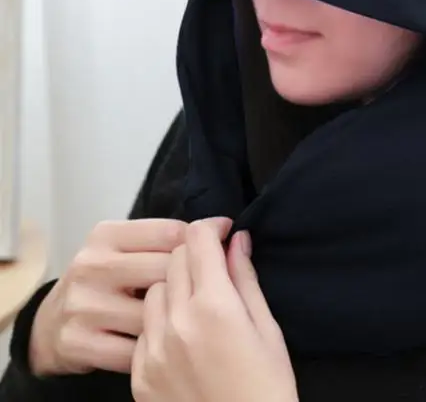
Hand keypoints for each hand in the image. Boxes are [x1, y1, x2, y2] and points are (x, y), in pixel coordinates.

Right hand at [28, 218, 227, 375]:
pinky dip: (153, 349)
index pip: (170, 233)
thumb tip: (223, 226)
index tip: (226, 241)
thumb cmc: (107, 281)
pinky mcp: (77, 343)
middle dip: (191, 282)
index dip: (203, 240)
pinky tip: (162, 344)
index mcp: (106, 235)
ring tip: (185, 320)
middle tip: (207, 292)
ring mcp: (82, 305)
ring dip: (173, 320)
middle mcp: (91, 265)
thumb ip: (169, 238)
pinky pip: (135, 349)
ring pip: (153, 312)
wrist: (50, 325)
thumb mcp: (127, 249)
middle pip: (165, 271)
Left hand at [131, 221, 296, 401]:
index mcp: (215, 306)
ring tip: (197, 299)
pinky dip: (161, 319)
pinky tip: (183, 332)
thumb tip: (237, 240)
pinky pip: (145, 327)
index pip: (198, 241)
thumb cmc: (267, 387)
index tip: (224, 230)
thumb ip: (245, 279)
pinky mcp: (139, 375)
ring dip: (174, 284)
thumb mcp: (267, 327)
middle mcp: (178, 323)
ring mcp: (154, 351)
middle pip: (173, 260)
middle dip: (195, 252)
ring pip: (154, 290)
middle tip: (215, 264)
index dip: (212, 227)